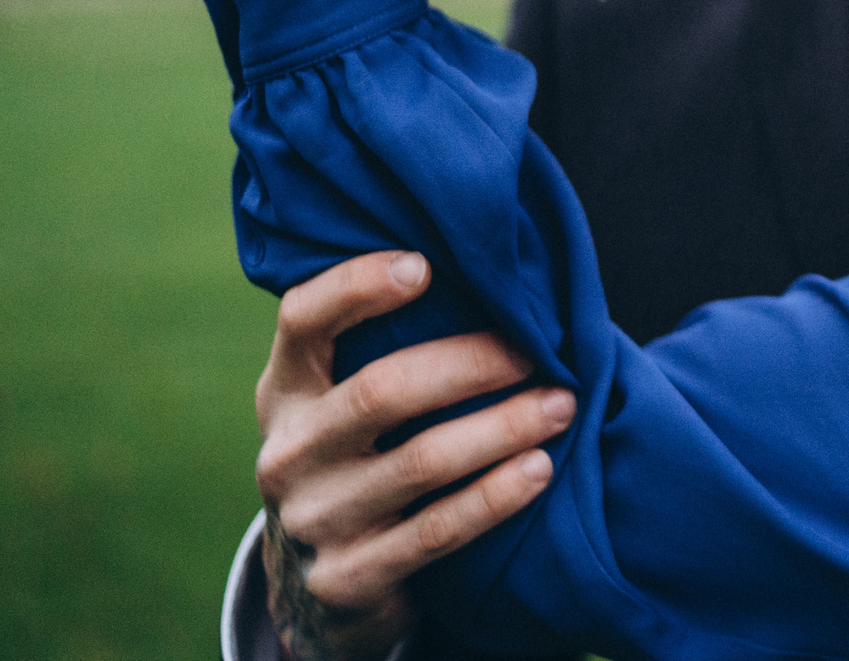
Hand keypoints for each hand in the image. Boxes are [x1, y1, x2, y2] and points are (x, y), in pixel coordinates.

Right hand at [254, 252, 575, 660]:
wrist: (324, 583)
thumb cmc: (363, 455)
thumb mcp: (344, 400)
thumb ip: (384, 345)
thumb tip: (490, 272)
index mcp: (286, 389)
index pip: (302, 319)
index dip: (356, 286)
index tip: (426, 265)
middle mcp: (289, 452)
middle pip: (381, 390)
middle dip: (471, 363)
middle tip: (537, 351)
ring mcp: (314, 519)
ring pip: (422, 461)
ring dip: (504, 426)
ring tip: (562, 405)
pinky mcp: (347, 577)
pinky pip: (436, 530)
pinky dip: (495, 496)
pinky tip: (540, 469)